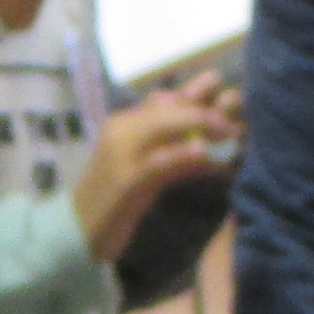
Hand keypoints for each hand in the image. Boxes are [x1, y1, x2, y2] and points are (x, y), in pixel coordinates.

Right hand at [71, 79, 239, 260]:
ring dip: (201, 122)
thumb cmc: (112, 201)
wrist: (77, 230)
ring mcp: (121, 154)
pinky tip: (203, 151)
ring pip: (164, 126)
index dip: (193, 91)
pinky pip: (158, 161)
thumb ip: (168, 152)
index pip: (162, 100)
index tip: (218, 84)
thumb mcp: (144, 171)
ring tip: (232, 128)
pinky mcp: (125, 181)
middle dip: (204, 104)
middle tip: (237, 103)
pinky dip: (182, 153)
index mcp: (123, 125)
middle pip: (167, 108)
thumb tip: (203, 141)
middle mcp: (121, 131)